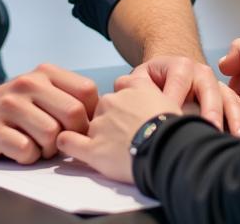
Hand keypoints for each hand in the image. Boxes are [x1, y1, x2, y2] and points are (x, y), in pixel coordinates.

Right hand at [0, 63, 97, 163]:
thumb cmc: (13, 106)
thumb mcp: (41, 90)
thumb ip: (68, 96)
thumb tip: (102, 116)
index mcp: (45, 73)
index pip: (87, 91)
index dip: (90, 115)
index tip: (78, 127)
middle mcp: (28, 84)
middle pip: (74, 114)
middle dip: (71, 135)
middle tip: (57, 141)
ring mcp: (10, 105)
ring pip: (52, 135)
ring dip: (48, 150)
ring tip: (36, 145)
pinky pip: (26, 150)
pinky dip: (27, 157)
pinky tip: (19, 150)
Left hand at [57, 72, 180, 182]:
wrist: (167, 146)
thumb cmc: (173, 126)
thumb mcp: (166, 96)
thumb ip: (150, 91)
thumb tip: (149, 96)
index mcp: (131, 89)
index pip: (119, 89)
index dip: (122, 103)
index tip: (126, 113)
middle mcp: (111, 103)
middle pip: (102, 108)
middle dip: (108, 121)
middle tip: (119, 137)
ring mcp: (100, 126)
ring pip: (87, 125)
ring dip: (92, 134)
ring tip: (103, 149)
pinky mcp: (92, 149)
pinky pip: (68, 142)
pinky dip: (66, 143)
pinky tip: (66, 145)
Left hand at [126, 54, 239, 137]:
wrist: (175, 77)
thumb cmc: (156, 83)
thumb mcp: (143, 79)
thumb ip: (135, 84)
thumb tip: (122, 88)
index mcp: (179, 65)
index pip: (179, 79)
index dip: (176, 97)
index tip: (172, 116)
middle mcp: (202, 73)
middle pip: (209, 88)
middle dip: (210, 109)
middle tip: (209, 128)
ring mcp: (217, 86)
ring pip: (230, 98)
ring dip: (235, 118)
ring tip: (236, 138)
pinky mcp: (229, 101)